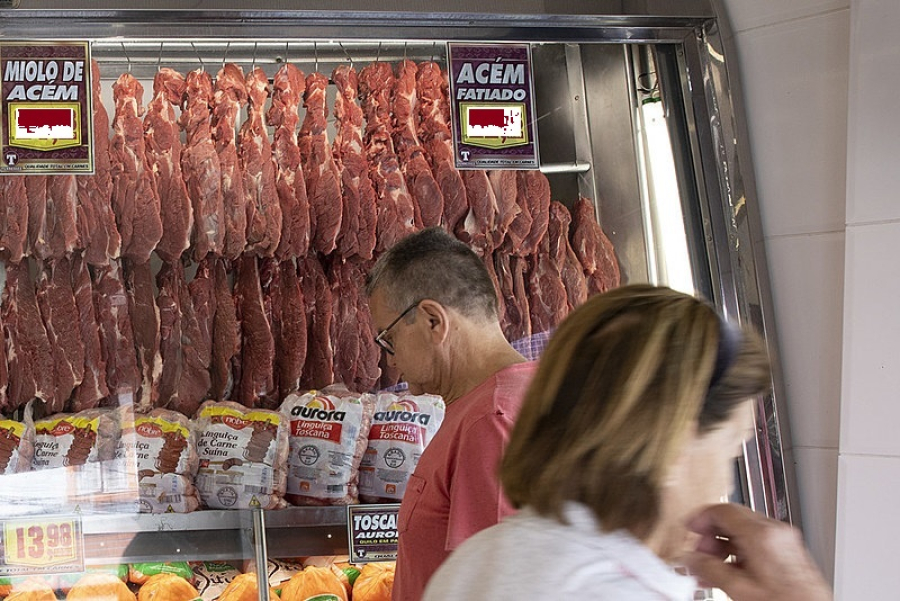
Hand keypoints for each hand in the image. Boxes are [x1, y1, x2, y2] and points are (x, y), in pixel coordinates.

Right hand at [681, 503, 831, 600]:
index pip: (723, 510)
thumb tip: (692, 559)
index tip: (690, 529)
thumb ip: (709, 570)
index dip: (701, 518)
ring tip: (711, 568)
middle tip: (699, 553)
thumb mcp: (739, 589)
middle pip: (734, 519)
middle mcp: (777, 532)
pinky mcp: (789, 553)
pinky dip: (740, 553)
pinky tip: (729, 572)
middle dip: (711, 536)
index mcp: (763, 535)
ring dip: (724, 546)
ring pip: (745, 532)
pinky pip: (758, 544)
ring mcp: (785, 542)